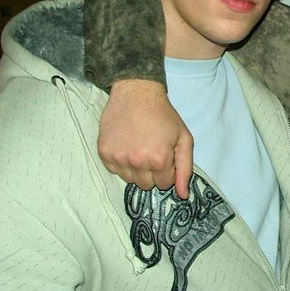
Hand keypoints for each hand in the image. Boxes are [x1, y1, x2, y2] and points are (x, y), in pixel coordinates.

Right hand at [98, 79, 193, 197]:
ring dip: (136, 169)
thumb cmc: (164, 116)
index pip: (164, 184)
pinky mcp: (104, 153)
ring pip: (130, 180)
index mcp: (159, 160)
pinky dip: (122, 163)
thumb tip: (183, 196)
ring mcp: (118, 158)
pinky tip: (127, 145)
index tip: (165, 155)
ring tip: (139, 147)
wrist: (136, 94)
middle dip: (152, 172)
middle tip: (152, 151)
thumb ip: (185, 169)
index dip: (167, 171)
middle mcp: (137, 162)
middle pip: (147, 185)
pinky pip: (115, 171)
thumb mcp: (184, 139)